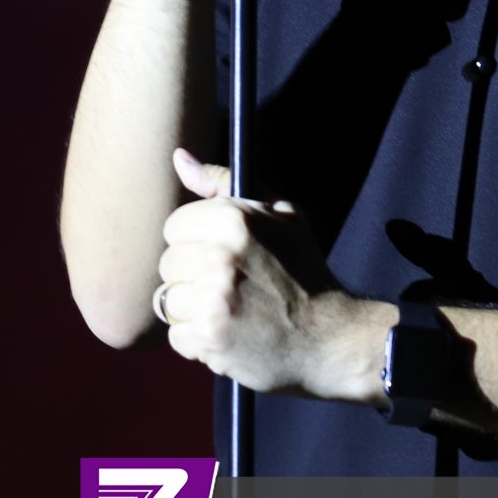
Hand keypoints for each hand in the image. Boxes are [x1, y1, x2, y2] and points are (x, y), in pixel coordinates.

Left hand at [156, 148, 381, 402]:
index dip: (196, 241)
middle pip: (168, 263)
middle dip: (192, 275)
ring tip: (227, 310)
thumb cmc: (301, 270)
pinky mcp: (210, 337)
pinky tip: (226, 334)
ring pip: (167, 300)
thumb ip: (223, 183)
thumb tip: (179, 157)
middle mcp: (221, 256)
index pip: (174, 226)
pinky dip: (197, 340)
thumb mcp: (279, 214)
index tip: (220, 254)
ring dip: (192, 310)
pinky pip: (176, 336)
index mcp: (235, 220)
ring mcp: (214, 299)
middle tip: (228, 285)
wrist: (329, 336)